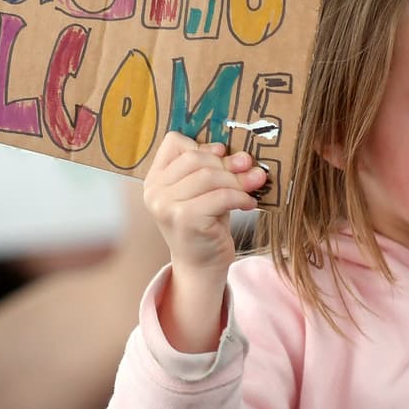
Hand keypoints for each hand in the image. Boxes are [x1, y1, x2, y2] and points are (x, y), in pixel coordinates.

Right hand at [144, 132, 266, 351]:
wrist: (201, 266)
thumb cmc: (205, 223)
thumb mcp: (205, 190)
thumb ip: (216, 169)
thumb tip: (244, 157)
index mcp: (154, 178)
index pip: (175, 142)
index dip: (203, 146)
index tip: (224, 156)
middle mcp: (154, 191)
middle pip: (196, 158)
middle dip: (228, 164)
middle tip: (251, 170)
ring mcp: (166, 206)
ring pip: (210, 176)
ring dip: (238, 180)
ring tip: (254, 186)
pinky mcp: (184, 219)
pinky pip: (221, 196)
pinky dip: (240, 197)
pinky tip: (249, 204)